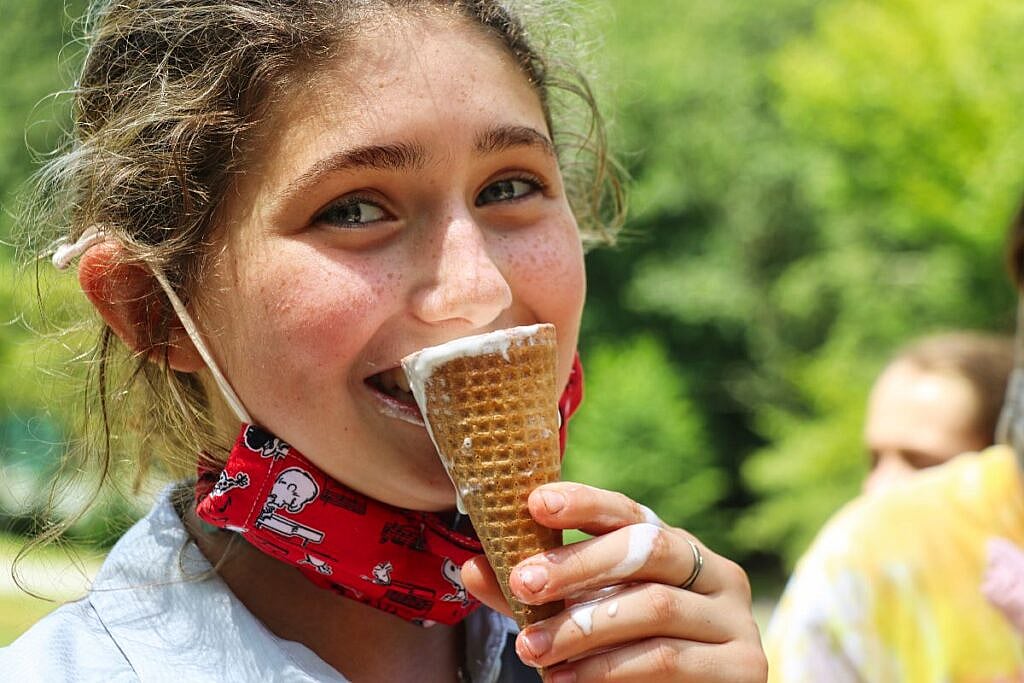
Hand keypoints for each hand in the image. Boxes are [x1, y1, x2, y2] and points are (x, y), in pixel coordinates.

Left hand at [461, 482, 766, 681]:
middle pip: (647, 549)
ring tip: (532, 650)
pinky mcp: (743, 666)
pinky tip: (566, 680)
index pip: (630, 511)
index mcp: (675, 548)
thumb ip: (536, 597)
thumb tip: (472, 567)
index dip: (585, 501)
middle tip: (523, 584)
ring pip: (654, 607)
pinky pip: (667, 659)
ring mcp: (734, 618)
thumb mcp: (580, 619)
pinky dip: (609, 671)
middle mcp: (713, 572)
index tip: (535, 501)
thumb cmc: (627, 661)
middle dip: (578, 565)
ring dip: (583, 629)